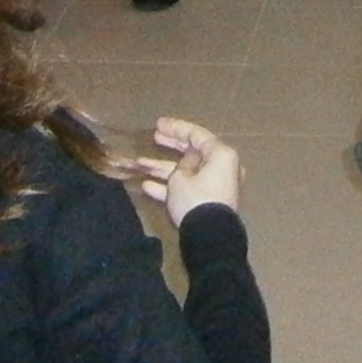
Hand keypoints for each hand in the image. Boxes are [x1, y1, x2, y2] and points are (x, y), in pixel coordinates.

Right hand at [127, 117, 244, 223]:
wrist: (208, 237)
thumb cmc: (196, 199)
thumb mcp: (181, 177)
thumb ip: (182, 164)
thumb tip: (188, 162)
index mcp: (220, 155)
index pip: (197, 135)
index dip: (176, 128)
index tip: (158, 125)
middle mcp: (221, 168)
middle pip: (193, 152)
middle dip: (171, 146)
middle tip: (154, 137)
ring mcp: (214, 186)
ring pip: (186, 172)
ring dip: (163, 168)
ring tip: (139, 163)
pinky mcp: (206, 202)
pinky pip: (187, 189)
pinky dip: (169, 187)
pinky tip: (146, 186)